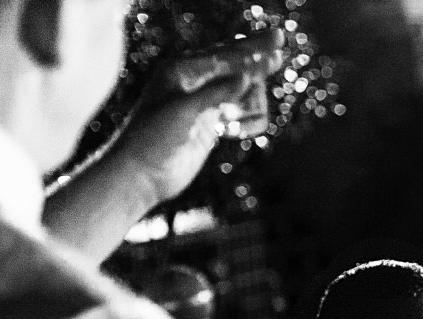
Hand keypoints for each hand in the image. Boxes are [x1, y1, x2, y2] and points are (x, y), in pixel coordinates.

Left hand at [120, 28, 283, 206]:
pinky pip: (243, 117)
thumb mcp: (183, 110)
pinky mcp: (211, 126)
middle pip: (238, 67)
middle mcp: (195, 83)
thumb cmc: (153, 138)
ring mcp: (205, 104)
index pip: (226, 54)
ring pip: (244, 95)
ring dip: (249, 107)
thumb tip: (248, 77)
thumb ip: (217, 92)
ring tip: (230, 126)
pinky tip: (233, 134)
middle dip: (258, 63)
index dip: (253, 48)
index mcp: (182, 70)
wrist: (142, 175)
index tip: (278, 40)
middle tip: (280, 53)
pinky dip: (247, 124)